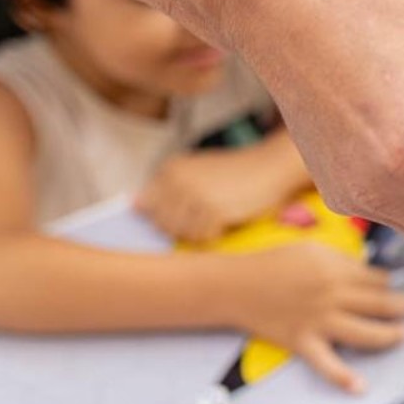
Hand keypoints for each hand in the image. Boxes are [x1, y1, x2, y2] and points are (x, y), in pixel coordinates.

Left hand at [138, 139, 306, 242]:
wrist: (270, 166)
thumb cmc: (234, 173)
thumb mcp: (196, 173)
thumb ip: (166, 189)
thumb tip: (134, 206)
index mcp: (170, 169)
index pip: (148, 208)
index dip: (164, 219)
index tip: (181, 219)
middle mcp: (178, 180)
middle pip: (163, 224)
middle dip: (180, 229)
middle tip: (203, 220)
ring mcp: (196, 195)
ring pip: (182, 234)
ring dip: (198, 234)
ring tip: (214, 220)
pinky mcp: (214, 210)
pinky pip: (204, 237)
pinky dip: (214, 236)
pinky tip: (226, 222)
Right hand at [221, 243, 403, 392]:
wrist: (236, 286)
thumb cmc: (274, 264)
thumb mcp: (313, 250)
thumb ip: (343, 262)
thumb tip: (371, 274)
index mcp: (336, 271)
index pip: (378, 280)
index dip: (389, 283)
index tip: (392, 287)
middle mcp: (332, 296)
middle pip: (380, 304)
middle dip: (401, 307)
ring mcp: (319, 322)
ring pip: (366, 334)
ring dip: (390, 336)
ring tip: (403, 334)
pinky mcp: (303, 343)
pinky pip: (326, 364)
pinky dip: (343, 378)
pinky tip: (361, 387)